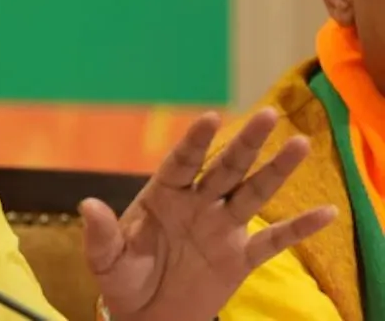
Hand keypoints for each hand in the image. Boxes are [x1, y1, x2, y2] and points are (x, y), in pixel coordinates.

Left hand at [80, 109, 336, 320]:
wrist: (147, 315)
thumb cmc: (122, 279)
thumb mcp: (105, 259)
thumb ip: (100, 234)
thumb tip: (88, 205)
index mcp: (162, 196)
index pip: (181, 162)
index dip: (195, 141)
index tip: (209, 117)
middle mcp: (197, 204)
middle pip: (225, 168)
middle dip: (244, 143)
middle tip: (267, 114)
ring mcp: (221, 228)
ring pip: (253, 193)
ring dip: (276, 171)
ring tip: (300, 143)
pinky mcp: (240, 257)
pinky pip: (274, 240)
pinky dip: (299, 228)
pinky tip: (326, 213)